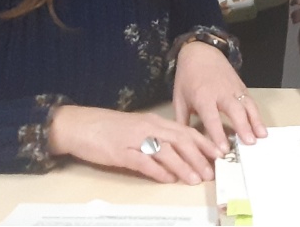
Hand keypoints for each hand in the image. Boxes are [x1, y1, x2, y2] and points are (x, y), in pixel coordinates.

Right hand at [48, 105, 219, 184]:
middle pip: (180, 140)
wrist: (79, 124)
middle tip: (211, 172)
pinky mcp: (120, 151)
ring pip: (165, 151)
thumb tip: (178, 156)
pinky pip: (143, 161)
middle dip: (199, 157)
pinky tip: (167, 179)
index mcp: (154, 121)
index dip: (204, 142)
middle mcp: (148, 127)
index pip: (185, 130)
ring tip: (195, 179)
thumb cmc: (109, 128)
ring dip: (183, 166)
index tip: (219, 154)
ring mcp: (134, 139)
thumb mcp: (138, 129)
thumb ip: (157, 139)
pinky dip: (157, 171)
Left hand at [172, 41, 267, 153]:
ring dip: (255, 121)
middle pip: (234, 110)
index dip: (218, 134)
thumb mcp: (179, 98)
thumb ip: (182, 121)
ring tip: (261, 137)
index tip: (224, 150)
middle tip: (250, 143)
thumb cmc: (187, 78)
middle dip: (243, 127)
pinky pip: (251, 102)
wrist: (200, 52)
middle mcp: (221, 93)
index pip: (212, 118)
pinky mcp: (241, 87)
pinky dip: (257, 114)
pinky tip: (262, 128)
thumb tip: (184, 143)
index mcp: (202, 97)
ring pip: (247, 105)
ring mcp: (233, 89)